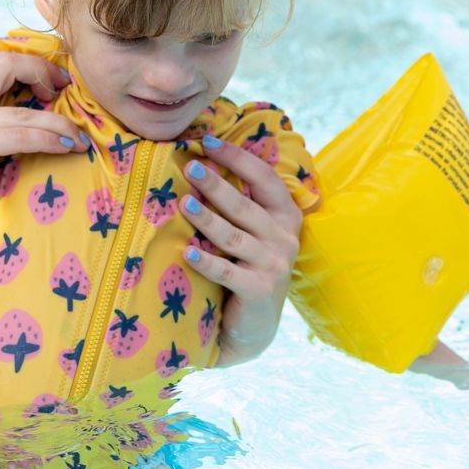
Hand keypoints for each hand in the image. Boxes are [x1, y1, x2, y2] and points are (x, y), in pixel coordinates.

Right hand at [0, 53, 87, 233]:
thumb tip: (33, 109)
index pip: (0, 61)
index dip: (32, 65)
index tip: (55, 82)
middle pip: (9, 65)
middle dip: (43, 72)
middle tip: (66, 91)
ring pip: (26, 112)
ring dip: (60, 124)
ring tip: (80, 138)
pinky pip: (24, 136)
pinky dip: (51, 140)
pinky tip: (68, 148)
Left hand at [179, 135, 303, 365]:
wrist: (255, 326)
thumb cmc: (247, 267)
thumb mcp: (254, 233)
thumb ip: (242, 204)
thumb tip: (202, 163)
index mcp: (285, 215)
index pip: (264, 178)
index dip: (238, 158)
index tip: (208, 143)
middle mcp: (284, 237)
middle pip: (245, 205)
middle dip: (215, 184)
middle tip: (189, 167)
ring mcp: (274, 264)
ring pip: (234, 236)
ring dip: (207, 219)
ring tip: (183, 203)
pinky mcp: (259, 289)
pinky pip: (227, 272)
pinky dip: (206, 262)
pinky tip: (186, 252)